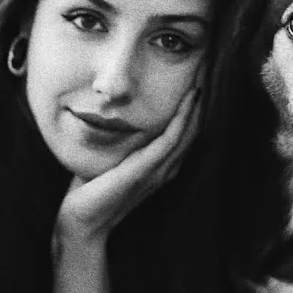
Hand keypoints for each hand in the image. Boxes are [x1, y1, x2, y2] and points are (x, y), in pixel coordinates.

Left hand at [53, 85, 201, 246]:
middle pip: (194, 132)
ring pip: (188, 133)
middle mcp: (166, 170)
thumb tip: (114, 113)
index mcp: (161, 168)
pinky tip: (190, 99)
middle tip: (209, 71)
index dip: (195, 109)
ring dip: (198, 106)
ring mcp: (159, 172)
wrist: (82, 221)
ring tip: (205, 79)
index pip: (186, 134)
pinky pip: (172, 140)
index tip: (199, 79)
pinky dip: (183, 118)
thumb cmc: (91, 191)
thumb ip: (122, 142)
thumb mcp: (112, 160)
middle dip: (202, 103)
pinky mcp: (146, 171)